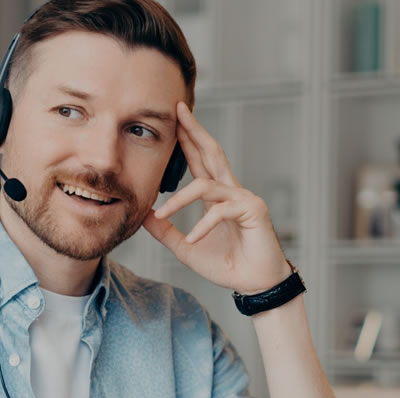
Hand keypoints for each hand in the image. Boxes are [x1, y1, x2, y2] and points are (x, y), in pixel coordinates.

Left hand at [143, 102, 292, 294]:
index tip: (173, 119)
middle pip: (212, 152)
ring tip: (163, 213)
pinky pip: (220, 211)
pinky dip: (203, 226)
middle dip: (194, 131)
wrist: (255, 284)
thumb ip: (166, 232)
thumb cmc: (228, 265)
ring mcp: (244, 198)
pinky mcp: (252, 210)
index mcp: (218, 195)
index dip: (187, 139)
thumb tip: (145, 216)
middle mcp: (232, 190)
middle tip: (178, 111)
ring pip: (207, 184)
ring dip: (180, 198)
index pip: (200, 160)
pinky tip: (194, 239)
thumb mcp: (187, 248)